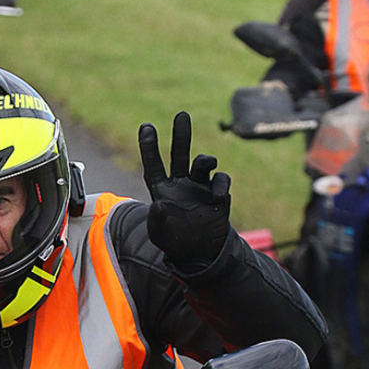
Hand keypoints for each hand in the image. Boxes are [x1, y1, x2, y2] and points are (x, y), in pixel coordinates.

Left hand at [138, 111, 230, 269]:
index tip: (147, 126)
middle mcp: (181, 183)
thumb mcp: (160, 235)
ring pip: (203, 163)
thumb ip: (157, 221)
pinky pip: (221, 180)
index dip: (150, 147)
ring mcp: (200, 187)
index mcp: (162, 189)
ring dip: (206, 160)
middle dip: (181, 135)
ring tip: (208, 163)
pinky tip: (218, 194)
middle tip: (182, 115)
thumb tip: (159, 205)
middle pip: (180, 154)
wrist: (200, 253)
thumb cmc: (174, 242)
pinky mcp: (217, 195)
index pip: (154, 165)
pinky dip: (221, 183)